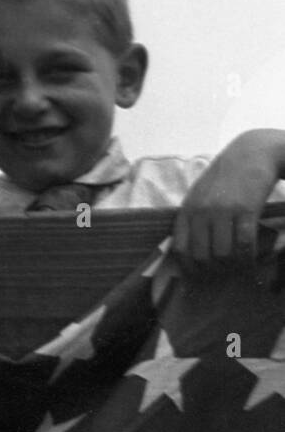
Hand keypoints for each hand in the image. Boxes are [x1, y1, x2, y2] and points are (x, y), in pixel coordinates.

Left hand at [173, 129, 284, 267]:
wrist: (250, 154)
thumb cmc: (225, 178)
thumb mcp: (200, 196)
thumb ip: (193, 219)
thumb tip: (189, 251)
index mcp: (186, 210)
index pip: (180, 249)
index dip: (188, 268)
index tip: (199, 277)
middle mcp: (201, 212)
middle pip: (201, 256)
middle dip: (212, 271)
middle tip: (224, 275)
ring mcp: (222, 211)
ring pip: (223, 254)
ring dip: (232, 266)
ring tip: (238, 267)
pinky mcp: (245, 210)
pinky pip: (244, 244)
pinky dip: (248, 257)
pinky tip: (252, 260)